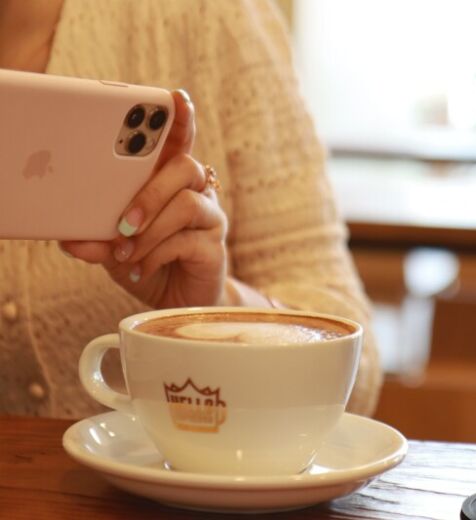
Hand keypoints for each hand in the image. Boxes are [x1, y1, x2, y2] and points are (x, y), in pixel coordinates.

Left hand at [60, 90, 228, 308]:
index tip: (176, 98)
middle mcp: (197, 193)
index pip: (181, 142)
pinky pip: (187, 240)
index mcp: (172, 183)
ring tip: (126, 251)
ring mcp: (210, 219)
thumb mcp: (114, 250)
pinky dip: (155, 255)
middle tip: (123, 222)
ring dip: (150, 228)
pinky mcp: (214, 247)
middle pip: (185, 167)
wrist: (177, 303)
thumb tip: (69, 239)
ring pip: (187, 204)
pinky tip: (139, 269)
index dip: (182, 119)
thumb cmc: (149, 263)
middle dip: (150, 191)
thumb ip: (96, 240)